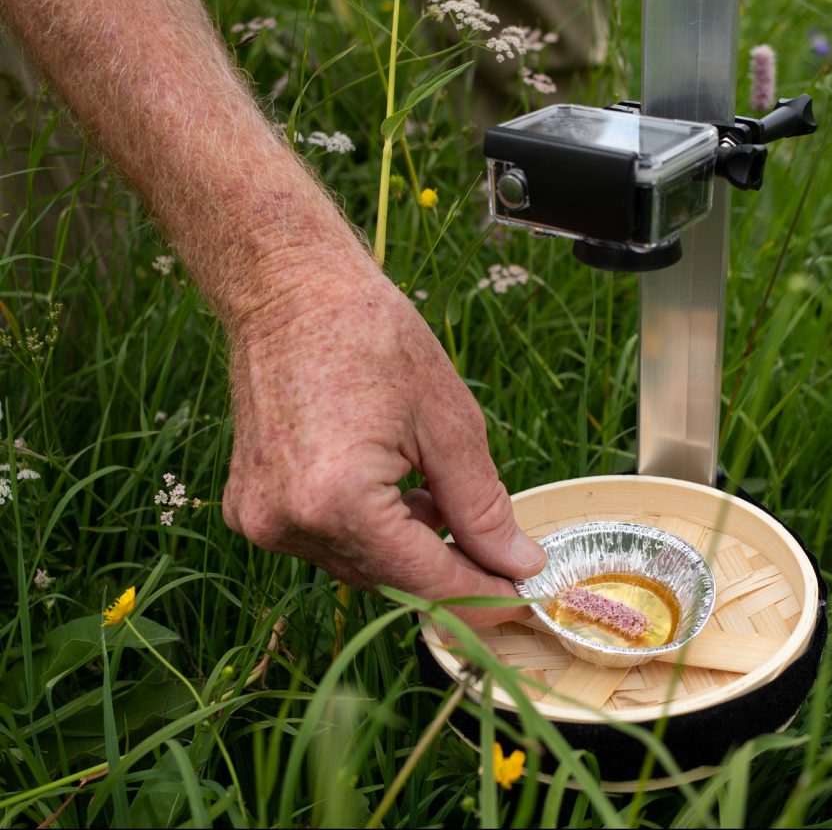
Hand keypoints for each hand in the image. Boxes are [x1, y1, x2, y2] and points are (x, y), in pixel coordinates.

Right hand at [221, 247, 546, 624]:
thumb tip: (517, 564)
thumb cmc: (370, 336)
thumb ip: (483, 508)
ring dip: (410, 546)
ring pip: (361, 565)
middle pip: (393, 580)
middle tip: (499, 547)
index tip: (524, 595)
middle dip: (451, 570)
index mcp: (339, 502)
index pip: (427, 582)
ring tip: (438, 493)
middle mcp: (289, 525)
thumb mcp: (448, 422)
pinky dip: (372, 531)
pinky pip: (328, 543)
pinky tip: (396, 488)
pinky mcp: (251, 509)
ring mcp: (262, 521)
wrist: (287, 290)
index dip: (484, 596)